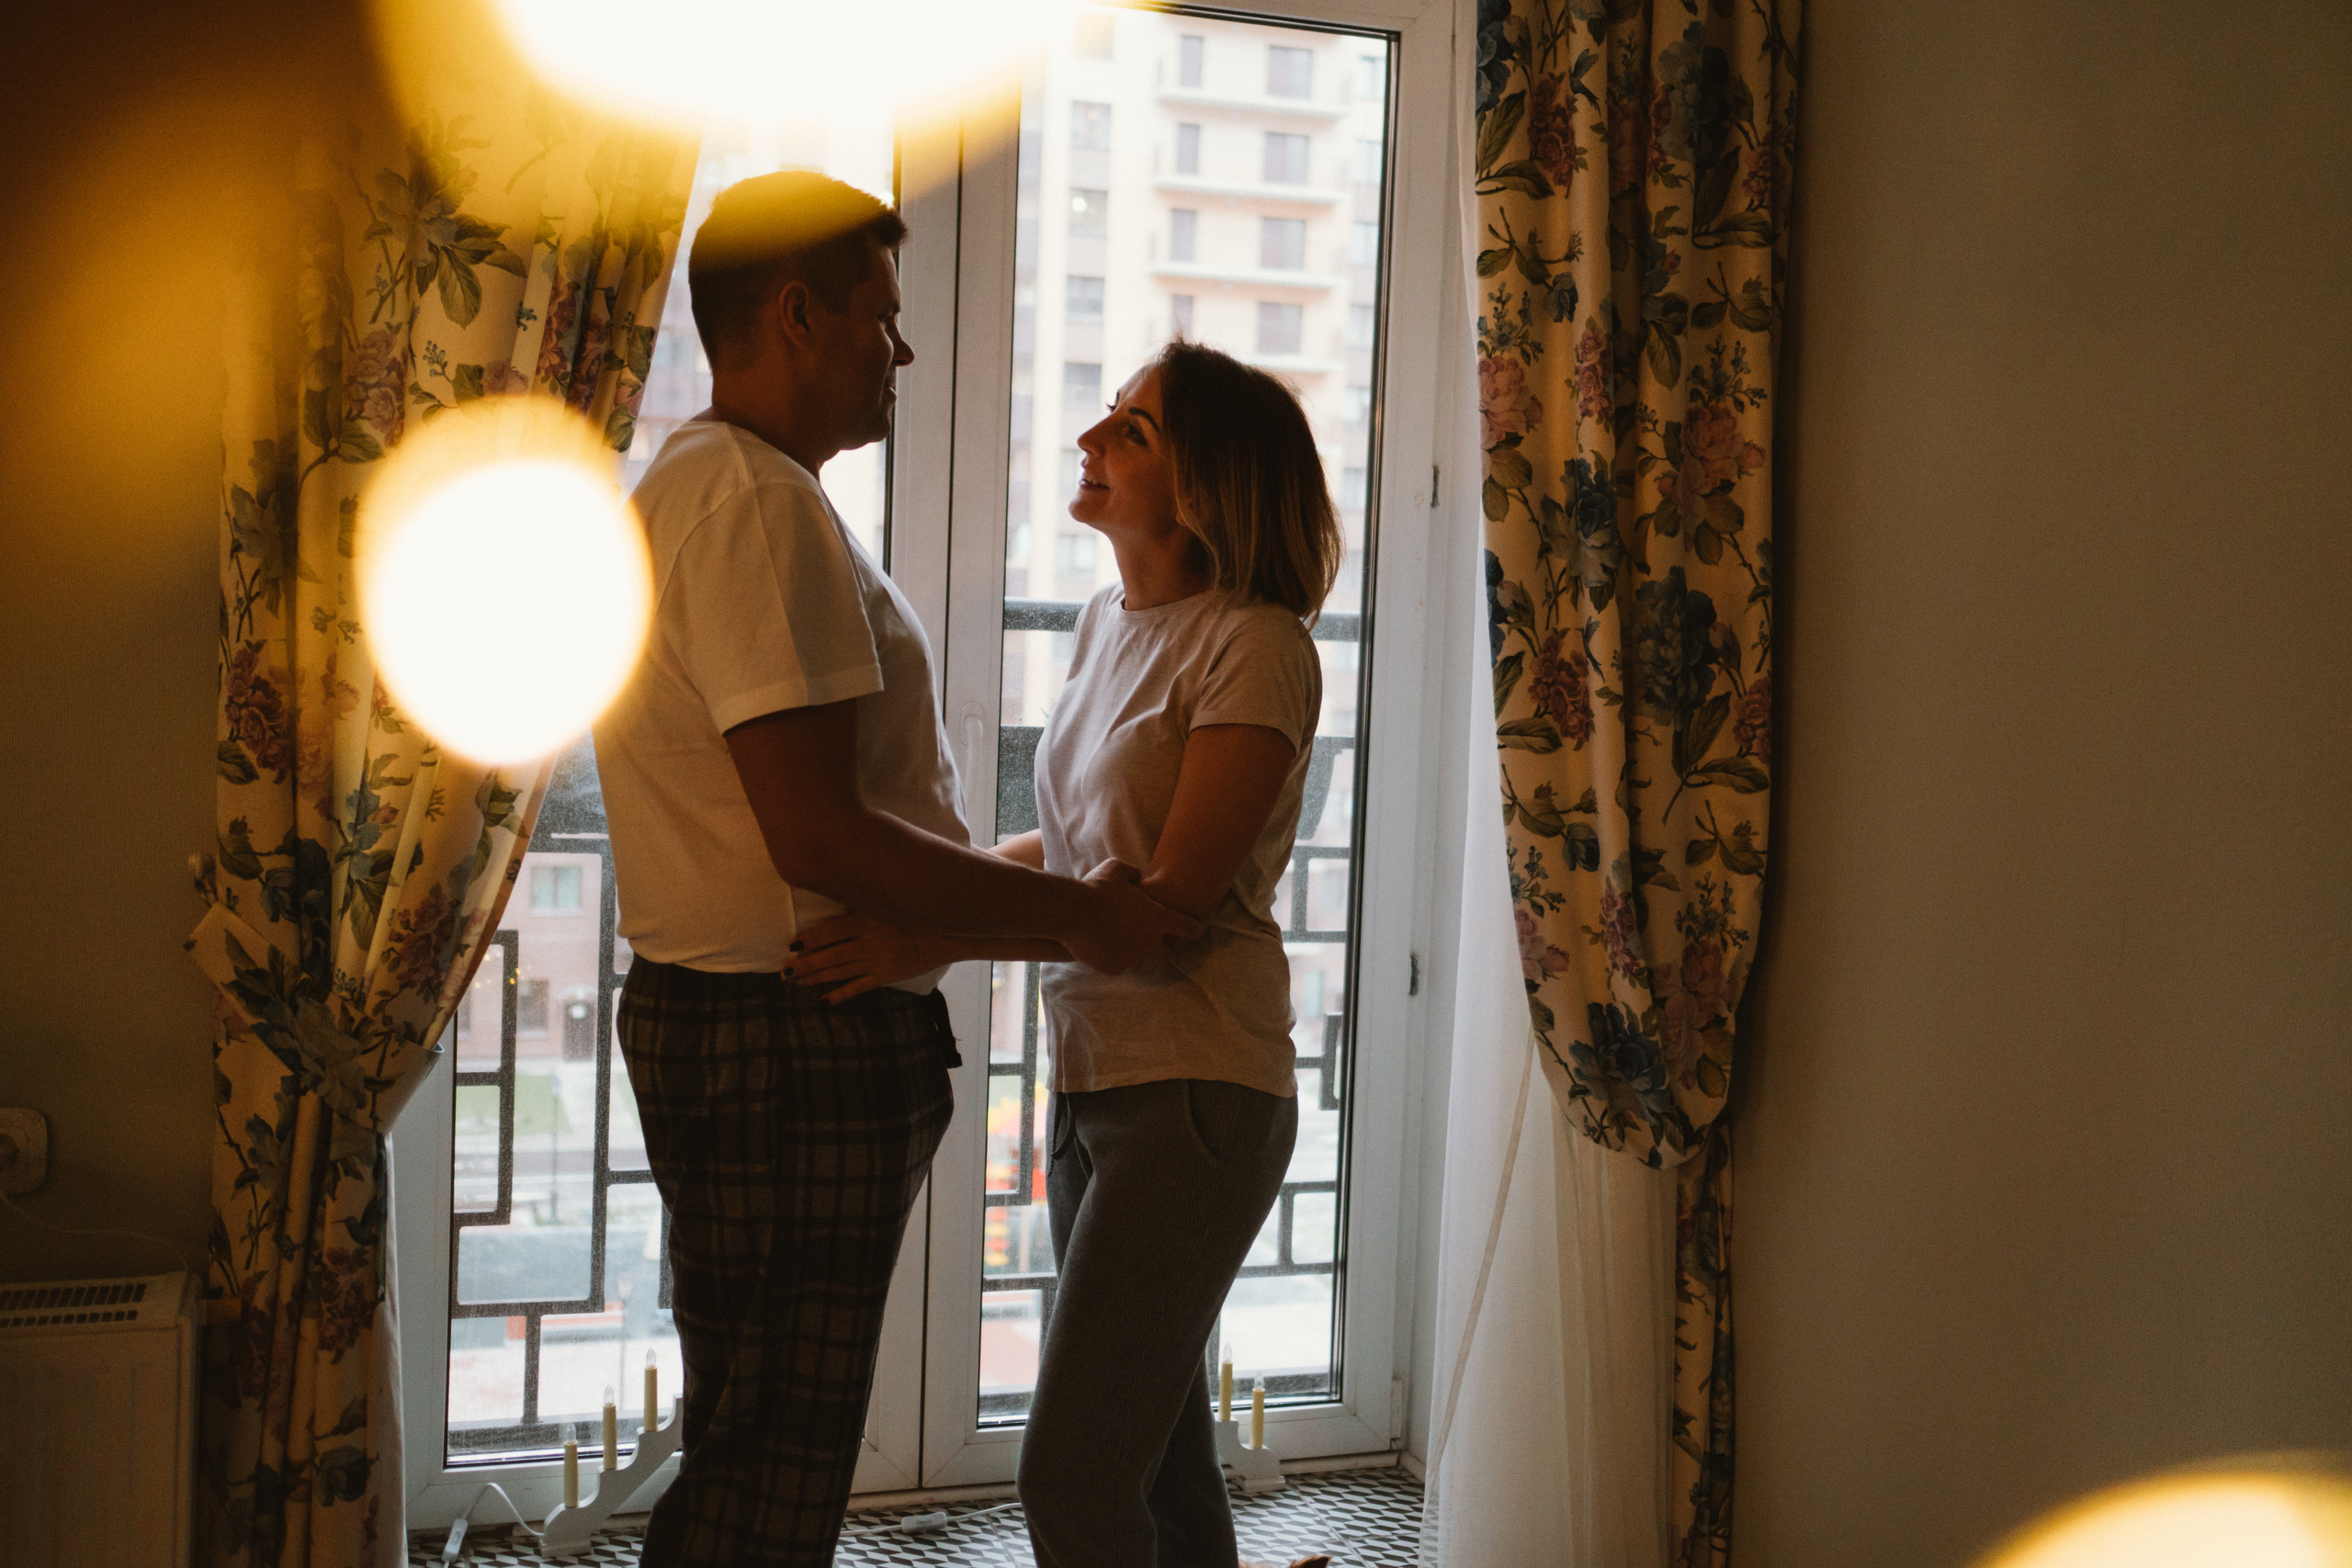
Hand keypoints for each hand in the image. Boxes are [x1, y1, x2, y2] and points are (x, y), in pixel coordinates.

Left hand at [785, 913, 945, 1002]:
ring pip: (840, 972)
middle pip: (830, 955)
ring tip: (796, 981)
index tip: (792, 944)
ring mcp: (878, 961)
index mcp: (868, 919)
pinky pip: (859, 987)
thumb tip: (833, 900)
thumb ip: (862, 902)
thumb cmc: (916, 910)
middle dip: (806, 964)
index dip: (809, 939)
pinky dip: (841, 994)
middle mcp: (870, 942)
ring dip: (816, 977)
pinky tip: (823, 1000)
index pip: (830, 931)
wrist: (949, 932)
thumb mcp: (887, 899)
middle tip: (785, 971)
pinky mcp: (886, 976)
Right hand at [1060, 859, 1205, 974]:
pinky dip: (1111, 959)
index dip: (1194, 929)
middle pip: (1166, 955)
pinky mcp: (1112, 968)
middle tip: (1151, 942)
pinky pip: (1116, 966)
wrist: (1073, 912)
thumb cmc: (1097, 888)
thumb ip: (1131, 873)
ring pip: (1138, 962)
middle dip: (1161, 950)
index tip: (1196, 930)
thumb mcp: (1116, 869)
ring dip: (1132, 954)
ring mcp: (1131, 958)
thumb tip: (1136, 876)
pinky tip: (1100, 948)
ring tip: (1118, 943)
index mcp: (1157, 918)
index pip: (1188, 928)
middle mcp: (1149, 942)